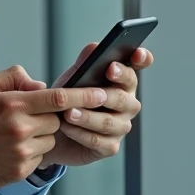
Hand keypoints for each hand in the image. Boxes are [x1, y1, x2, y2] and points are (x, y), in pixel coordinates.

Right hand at [0, 67, 107, 194]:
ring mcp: (22, 152)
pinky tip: (7, 149)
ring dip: (40, 135)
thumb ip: (12, 78)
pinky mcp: (20, 170)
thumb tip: (39, 84)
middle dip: (50, 116)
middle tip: (29, 115)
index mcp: (13, 104)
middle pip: (57, 119)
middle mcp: (21, 129)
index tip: (102, 92)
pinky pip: (39, 158)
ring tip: (12, 134)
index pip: (60, 98)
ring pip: (50, 139)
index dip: (85, 95)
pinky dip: (31, 152)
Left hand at [31, 43, 149, 167]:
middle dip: (109, 95)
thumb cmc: (68, 99)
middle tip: (94, 93)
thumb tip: (94, 47)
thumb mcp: (73, 77)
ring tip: (69, 113)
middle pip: (124, 98)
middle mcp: (127, 103)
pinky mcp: (110, 146)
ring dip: (89, 117)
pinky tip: (66, 127)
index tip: (136, 54)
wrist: (51, 129)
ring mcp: (120, 126)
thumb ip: (85, 63)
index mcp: (122, 81)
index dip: (142, 59)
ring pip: (110, 122)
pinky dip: (81, 133)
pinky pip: (99, 140)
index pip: (139, 66)